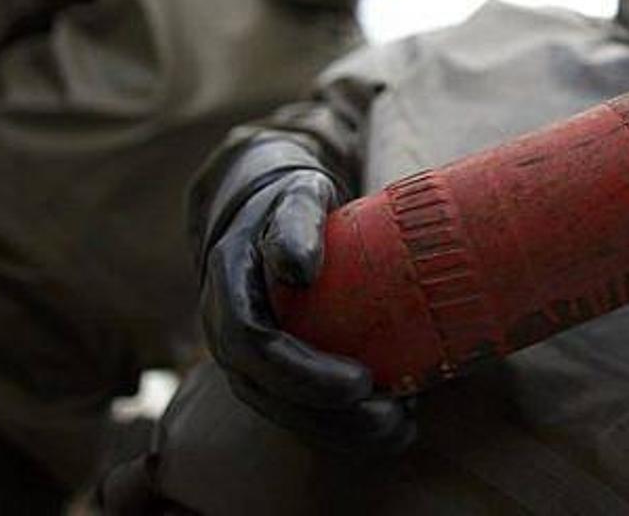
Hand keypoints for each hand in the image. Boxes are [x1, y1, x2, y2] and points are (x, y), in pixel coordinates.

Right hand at [195, 136, 415, 452]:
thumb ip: (296, 222)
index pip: (252, 345)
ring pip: (284, 412)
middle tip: (393, 418)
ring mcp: (245, 357)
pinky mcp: (271, 372)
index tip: (360, 381)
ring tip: (402, 429)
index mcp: (227, 287)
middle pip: (268, 393)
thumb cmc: (291, 200)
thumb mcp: (296, 195)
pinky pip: (301, 411)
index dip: (302, 372)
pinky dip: (345, 428)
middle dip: (330, 418)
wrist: (269, 213)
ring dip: (342, 432)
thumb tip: (300, 270)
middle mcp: (226, 331)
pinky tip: (396, 427)